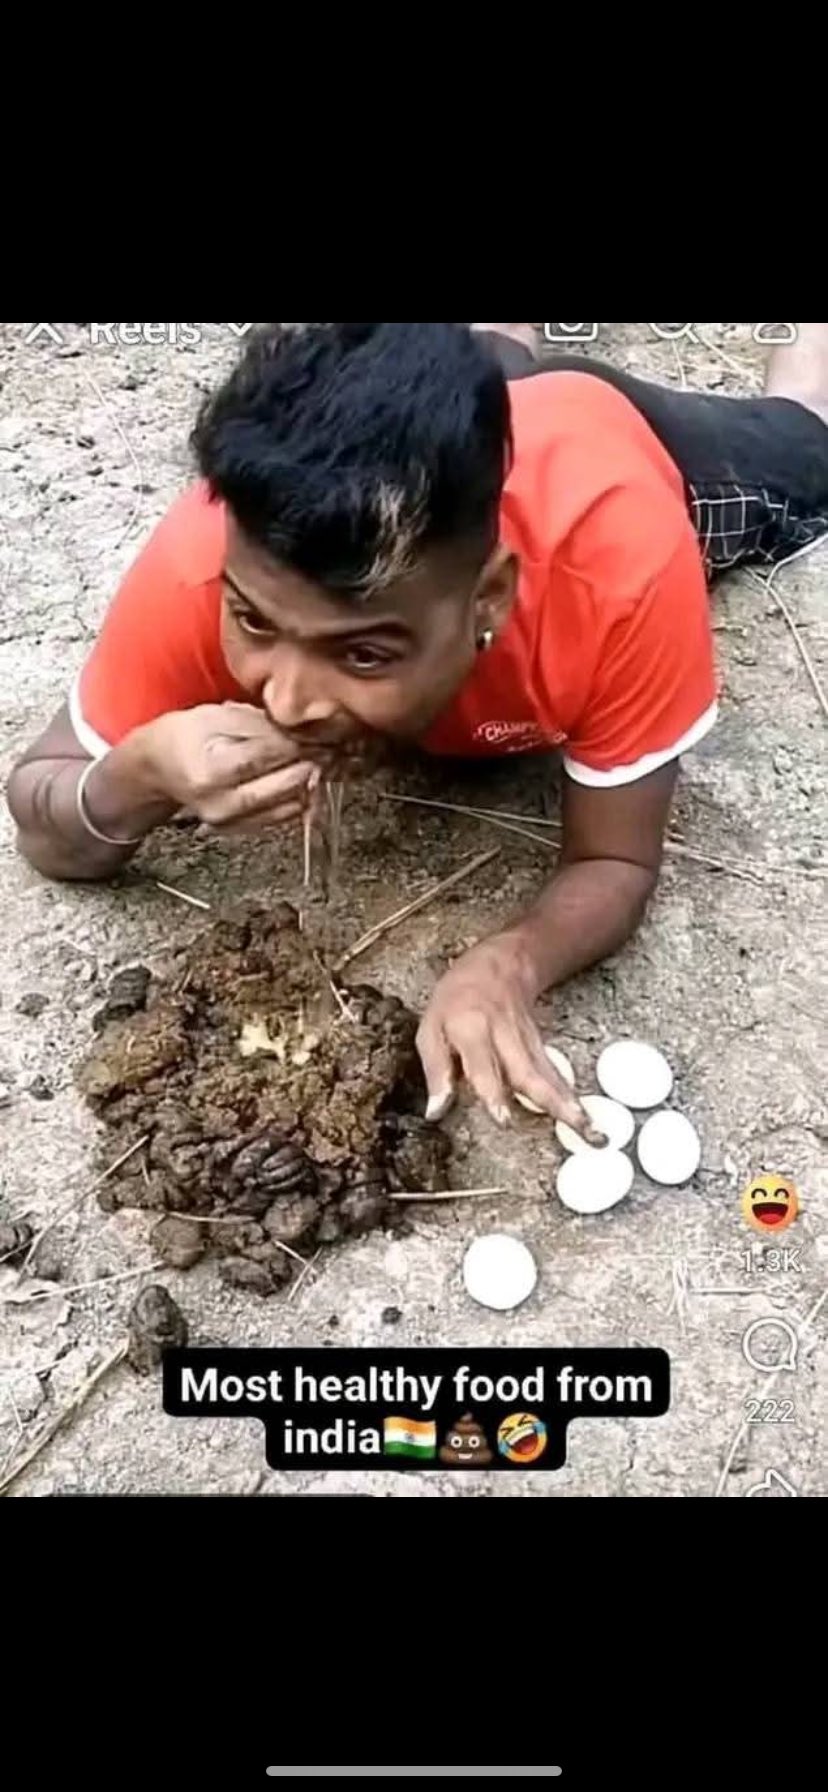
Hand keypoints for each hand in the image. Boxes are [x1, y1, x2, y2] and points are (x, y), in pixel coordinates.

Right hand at [131, 703, 320, 834]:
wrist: (158, 769)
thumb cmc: (186, 736)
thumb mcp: (214, 716)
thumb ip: (256, 723)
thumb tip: (296, 728)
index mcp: (209, 769)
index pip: (262, 757)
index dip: (294, 745)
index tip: (316, 733)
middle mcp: (219, 802)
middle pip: (277, 787)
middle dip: (308, 765)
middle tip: (329, 750)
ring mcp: (228, 821)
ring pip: (283, 807)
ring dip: (308, 785)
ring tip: (323, 764)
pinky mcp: (237, 830)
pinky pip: (278, 819)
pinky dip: (297, 800)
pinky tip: (307, 782)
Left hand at [416, 933, 601, 1139]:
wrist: (499, 964)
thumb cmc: (457, 1000)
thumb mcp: (430, 1029)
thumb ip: (436, 1071)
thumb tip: (436, 1111)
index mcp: (473, 1031)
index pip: (484, 1065)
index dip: (492, 1092)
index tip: (503, 1120)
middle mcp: (505, 1038)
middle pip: (529, 1073)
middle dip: (550, 1103)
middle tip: (572, 1128)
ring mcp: (527, 1042)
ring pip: (549, 1075)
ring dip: (569, 1104)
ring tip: (592, 1131)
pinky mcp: (540, 1047)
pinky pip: (554, 1073)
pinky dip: (569, 1096)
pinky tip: (582, 1116)